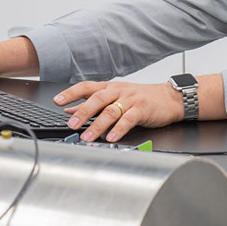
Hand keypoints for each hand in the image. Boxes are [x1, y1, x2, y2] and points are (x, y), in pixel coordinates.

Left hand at [54, 80, 185, 141]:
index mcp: (109, 87)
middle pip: (97, 99)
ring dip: (97, 125)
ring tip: (87, 137)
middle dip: (83, 112)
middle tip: (72, 124)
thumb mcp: (115, 97)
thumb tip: (69, 110)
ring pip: (111, 111)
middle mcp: (118, 91)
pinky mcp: (142, 109)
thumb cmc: (141, 98)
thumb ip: (92, 104)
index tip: (57, 101)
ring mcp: (130, 100)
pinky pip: (128, 119)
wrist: (169, 98)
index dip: (71, 93)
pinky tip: (111, 138)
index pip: (86, 87)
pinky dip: (118, 129)